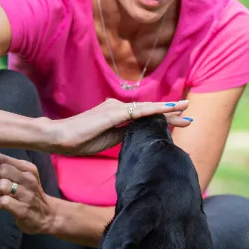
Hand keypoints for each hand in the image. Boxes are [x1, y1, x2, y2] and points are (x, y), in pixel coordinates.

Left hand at [0, 147, 54, 233]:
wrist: (46, 215)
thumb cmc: (29, 192)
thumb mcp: (21, 174)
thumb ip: (4, 161)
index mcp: (27, 168)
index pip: (4, 159)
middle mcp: (28, 179)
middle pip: (2, 169)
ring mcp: (27, 195)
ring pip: (1, 186)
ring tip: (2, 195)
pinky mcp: (23, 210)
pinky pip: (2, 202)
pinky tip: (3, 204)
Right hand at [49, 99, 191, 154]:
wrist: (58, 137)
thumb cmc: (79, 141)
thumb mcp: (107, 141)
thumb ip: (123, 136)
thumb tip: (138, 136)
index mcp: (116, 115)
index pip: (144, 117)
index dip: (162, 119)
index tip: (179, 122)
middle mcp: (117, 107)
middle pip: (149, 111)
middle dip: (170, 114)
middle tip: (189, 116)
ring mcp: (115, 108)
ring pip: (146, 110)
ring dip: (167, 111)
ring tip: (185, 111)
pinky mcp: (113, 113)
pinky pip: (138, 112)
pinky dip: (155, 111)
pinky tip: (168, 110)